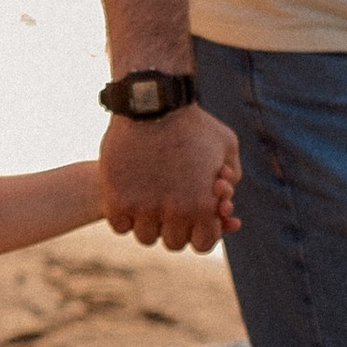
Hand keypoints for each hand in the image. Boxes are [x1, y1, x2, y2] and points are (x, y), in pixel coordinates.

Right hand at [100, 102, 240, 253]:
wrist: (152, 103)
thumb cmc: (192, 123)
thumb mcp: (225, 145)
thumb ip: (230, 176)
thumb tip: (222, 203)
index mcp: (202, 206)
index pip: (203, 244)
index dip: (200, 232)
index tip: (194, 218)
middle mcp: (173, 213)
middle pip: (173, 242)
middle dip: (175, 226)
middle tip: (170, 205)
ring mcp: (142, 208)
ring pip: (145, 236)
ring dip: (148, 222)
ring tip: (149, 199)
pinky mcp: (116, 199)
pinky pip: (119, 225)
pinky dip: (123, 215)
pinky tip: (130, 196)